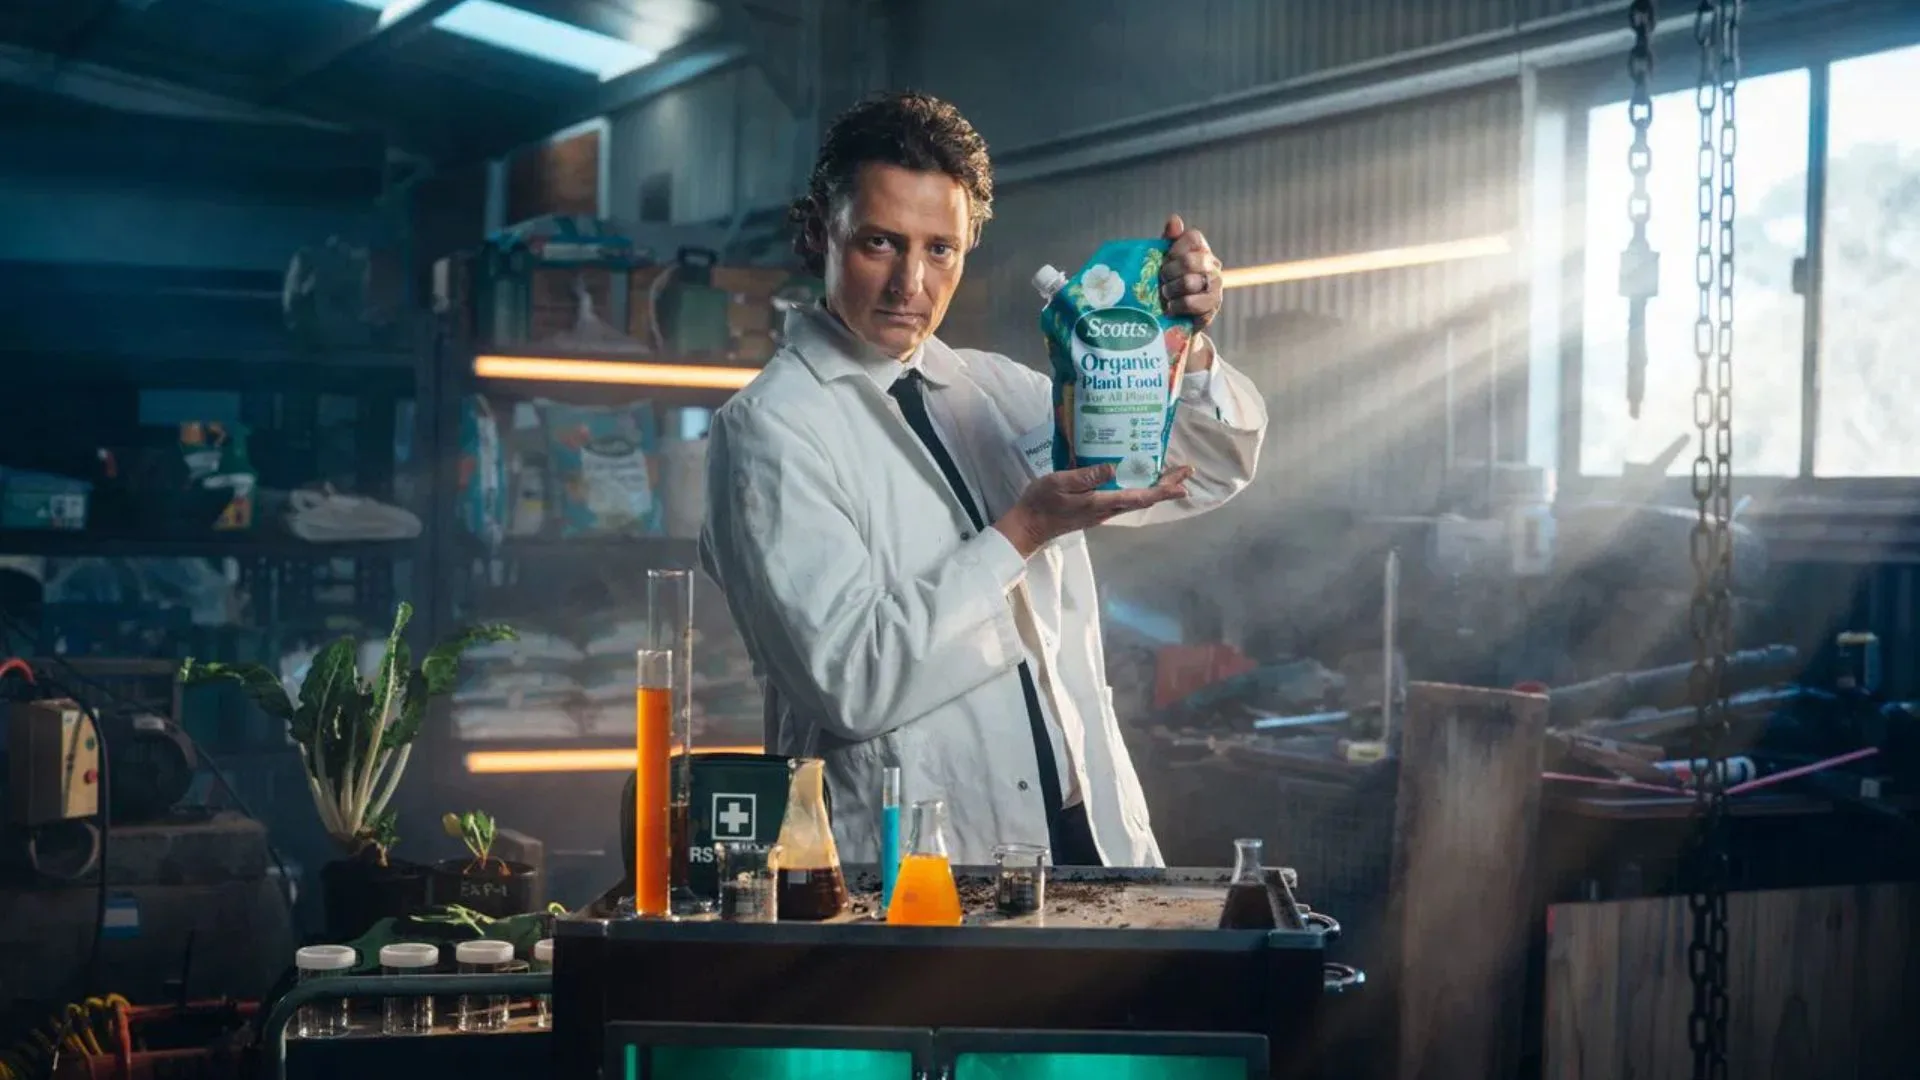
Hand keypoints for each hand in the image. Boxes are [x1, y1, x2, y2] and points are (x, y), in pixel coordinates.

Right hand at [993, 463, 1194, 557]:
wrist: (1029, 526)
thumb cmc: (1041, 502)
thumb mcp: (1060, 482)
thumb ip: (1087, 475)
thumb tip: (1115, 468)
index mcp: (1101, 502)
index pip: (1139, 496)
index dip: (1163, 491)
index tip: (1183, 486)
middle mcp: (1107, 509)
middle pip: (1144, 497)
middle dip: (1167, 485)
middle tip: (1187, 471)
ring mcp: (1102, 511)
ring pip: (1136, 498)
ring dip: (1156, 486)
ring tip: (1171, 474)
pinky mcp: (1096, 509)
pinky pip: (1125, 498)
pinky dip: (1139, 487)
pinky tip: (1139, 478)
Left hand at [1160, 214, 1223, 338]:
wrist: (1175, 321)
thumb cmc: (1168, 285)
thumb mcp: (1164, 261)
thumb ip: (1169, 240)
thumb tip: (1175, 219)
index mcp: (1202, 250)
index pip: (1193, 238)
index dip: (1175, 249)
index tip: (1165, 261)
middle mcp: (1213, 265)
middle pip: (1190, 260)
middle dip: (1169, 272)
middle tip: (1162, 281)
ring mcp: (1216, 286)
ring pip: (1189, 282)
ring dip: (1170, 290)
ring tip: (1165, 296)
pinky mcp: (1213, 306)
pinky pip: (1191, 302)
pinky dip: (1176, 306)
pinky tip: (1170, 309)